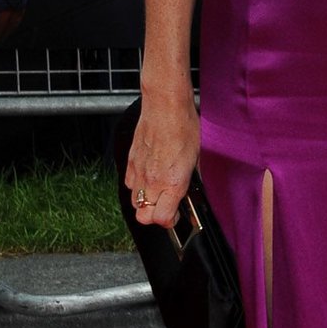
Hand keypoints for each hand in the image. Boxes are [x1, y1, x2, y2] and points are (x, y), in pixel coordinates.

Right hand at [126, 90, 200, 229]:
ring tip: (159, 191)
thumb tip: (190, 191)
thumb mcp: (197, 157)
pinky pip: (129, 183)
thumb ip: (192, 179)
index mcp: (173, 182)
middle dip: (154, 216)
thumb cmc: (184, 127)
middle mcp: (153, 180)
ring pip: (134, 202)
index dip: (170, 222)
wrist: (165, 106)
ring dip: (146, 202)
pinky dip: (137, 185)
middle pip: (143, 217)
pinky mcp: (130, 161)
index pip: (162, 219)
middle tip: (167, 206)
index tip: (178, 215)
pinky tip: (150, 176)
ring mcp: (139, 171)